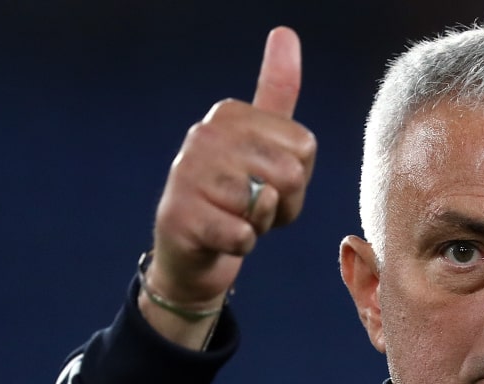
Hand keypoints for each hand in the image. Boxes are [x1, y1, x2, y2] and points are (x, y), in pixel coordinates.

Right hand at [141, 26, 317, 345]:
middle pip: (290, 173)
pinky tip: (220, 238)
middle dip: (283, 205)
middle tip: (254, 209)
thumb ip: (277, 91)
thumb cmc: (236, 197)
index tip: (268, 183)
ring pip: (265, 205)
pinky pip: (243, 236)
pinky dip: (240, 246)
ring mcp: (186, 173)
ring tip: (234, 220)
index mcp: (230, 113)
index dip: (298, 179)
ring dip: (259, 226)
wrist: (191, 252)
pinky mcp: (179, 216)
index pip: (304, 146)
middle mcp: (204, 134)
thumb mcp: (263, 143)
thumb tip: (285, 32)